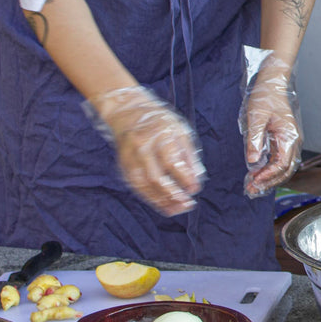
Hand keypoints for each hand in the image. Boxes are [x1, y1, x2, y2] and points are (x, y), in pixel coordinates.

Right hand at [86, 85, 203, 215]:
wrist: (128, 112)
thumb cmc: (160, 122)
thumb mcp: (180, 130)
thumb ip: (188, 154)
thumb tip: (197, 178)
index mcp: (160, 134)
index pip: (172, 161)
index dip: (184, 178)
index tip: (195, 189)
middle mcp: (142, 146)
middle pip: (156, 177)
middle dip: (173, 195)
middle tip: (188, 204)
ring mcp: (129, 157)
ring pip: (144, 185)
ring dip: (162, 201)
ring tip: (178, 209)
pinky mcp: (123, 165)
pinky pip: (136, 187)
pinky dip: (151, 198)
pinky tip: (164, 204)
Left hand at [241, 51, 301, 194]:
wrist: (272, 82)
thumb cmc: (265, 96)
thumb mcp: (255, 117)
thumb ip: (254, 140)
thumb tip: (253, 161)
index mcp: (289, 136)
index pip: (281, 164)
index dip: (267, 176)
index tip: (253, 181)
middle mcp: (293, 140)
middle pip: (285, 170)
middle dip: (269, 182)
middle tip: (251, 190)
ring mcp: (290, 140)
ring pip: (284, 167)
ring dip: (270, 178)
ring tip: (253, 185)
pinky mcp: (284, 139)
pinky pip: (280, 159)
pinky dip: (270, 169)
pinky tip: (257, 172)